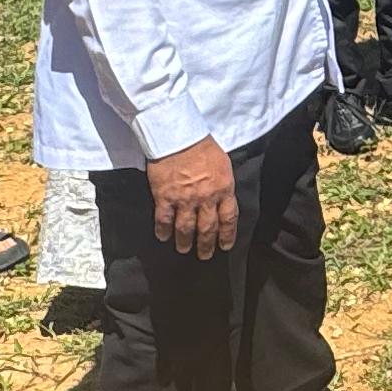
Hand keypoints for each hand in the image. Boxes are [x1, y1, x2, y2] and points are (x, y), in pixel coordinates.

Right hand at [146, 138, 238, 256]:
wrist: (178, 135)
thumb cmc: (201, 144)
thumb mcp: (222, 163)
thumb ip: (223, 183)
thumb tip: (223, 197)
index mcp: (224, 188)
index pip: (228, 218)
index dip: (227, 235)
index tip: (225, 245)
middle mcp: (206, 198)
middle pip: (208, 228)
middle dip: (206, 244)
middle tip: (204, 255)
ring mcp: (185, 200)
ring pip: (186, 228)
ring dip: (185, 242)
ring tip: (184, 249)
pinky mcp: (165, 197)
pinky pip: (164, 220)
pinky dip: (163, 230)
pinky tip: (163, 237)